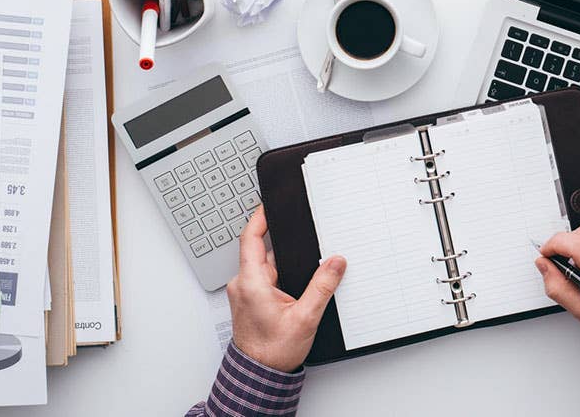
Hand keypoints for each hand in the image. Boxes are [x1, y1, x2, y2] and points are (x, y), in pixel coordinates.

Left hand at [227, 206, 345, 371]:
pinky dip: (280, 276)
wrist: (260, 376)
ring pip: (266, 266)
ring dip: (284, 264)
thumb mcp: (305, 317)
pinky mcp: (251, 301)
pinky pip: (265, 279)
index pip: (250, 238)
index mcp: (252, 283)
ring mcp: (246, 293)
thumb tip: (335, 262)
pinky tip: (296, 287)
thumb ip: (322, 286)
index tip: (271, 204)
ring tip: (304, 271)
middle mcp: (244, 285)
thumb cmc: (273, 352)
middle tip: (304, 236)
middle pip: (262, 251)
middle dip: (284, 244)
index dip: (260, 217)